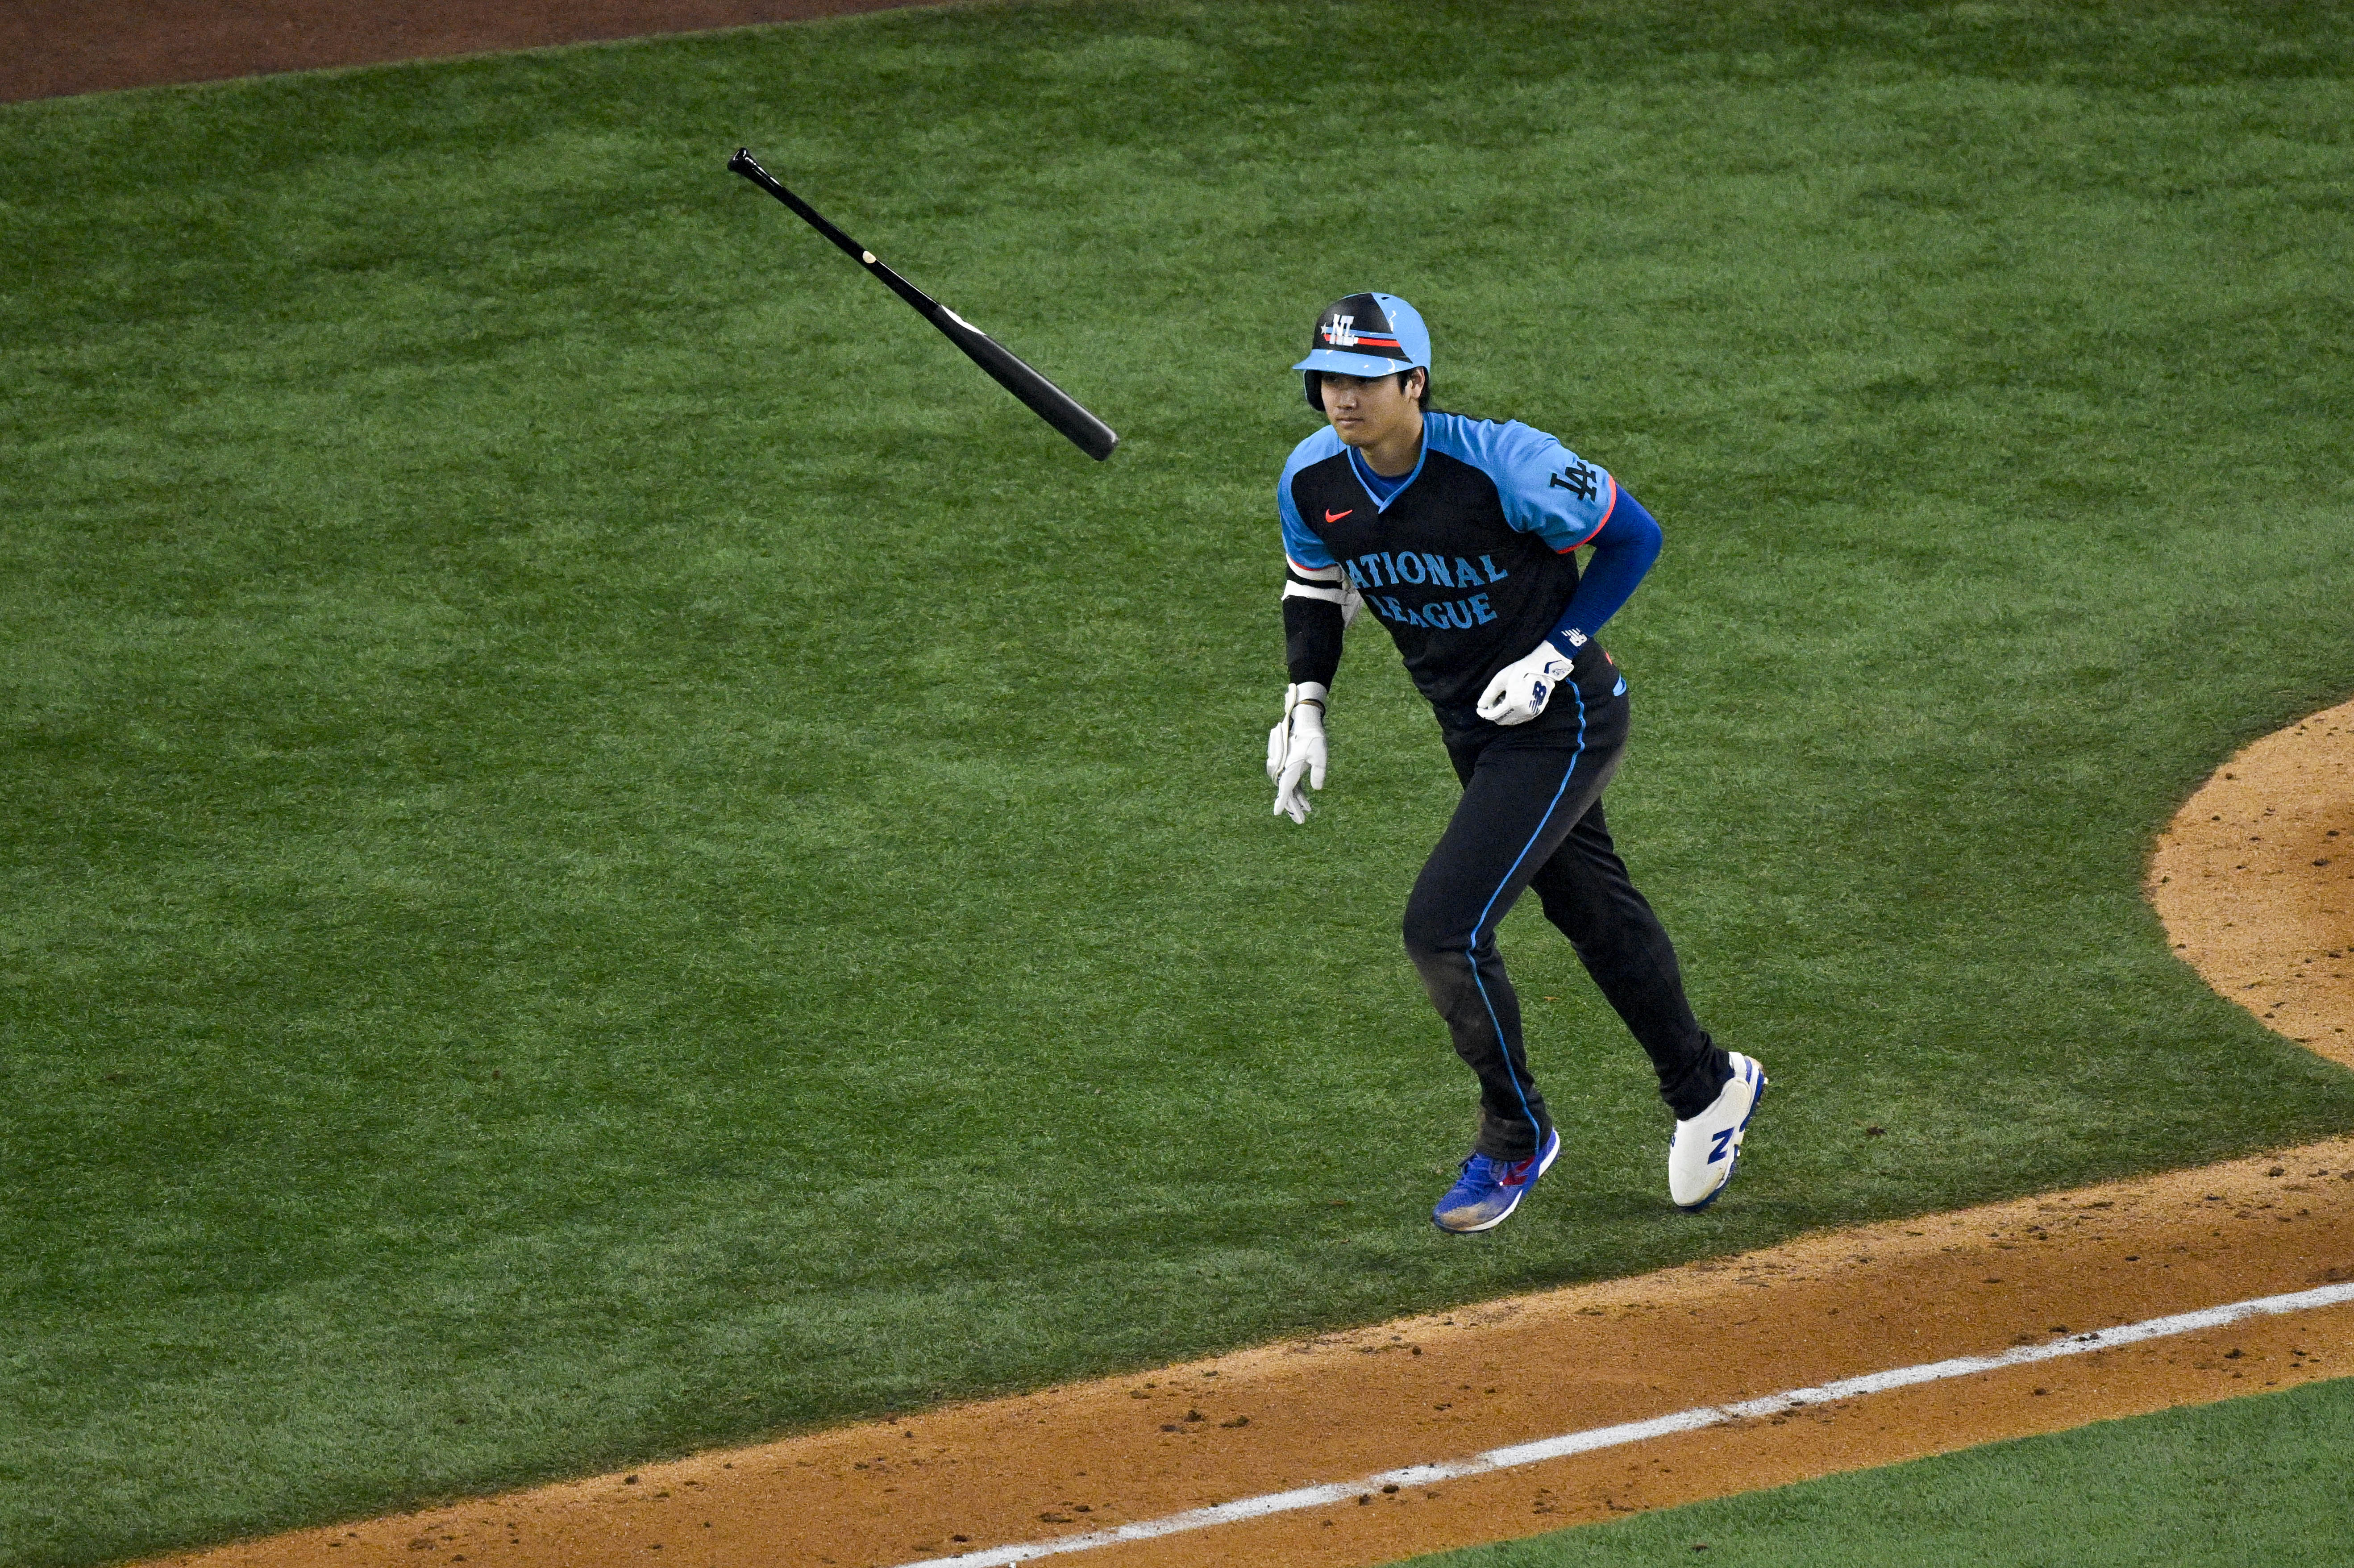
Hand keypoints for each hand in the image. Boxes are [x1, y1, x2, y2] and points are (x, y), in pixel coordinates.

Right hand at [1266, 682, 1327, 822]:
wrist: (1306, 721)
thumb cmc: (1314, 737)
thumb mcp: (1320, 755)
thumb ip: (1319, 772)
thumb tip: (1317, 789)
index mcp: (1290, 767)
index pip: (1285, 788)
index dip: (1281, 801)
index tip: (1277, 813)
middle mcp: (1286, 769)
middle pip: (1287, 792)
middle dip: (1293, 808)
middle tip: (1301, 822)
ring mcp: (1288, 768)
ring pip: (1291, 789)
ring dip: (1297, 801)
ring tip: (1307, 813)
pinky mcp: (1293, 766)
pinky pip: (1294, 784)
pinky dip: (1300, 793)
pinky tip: (1307, 804)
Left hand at [1476, 640, 1573, 725]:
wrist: (1542, 668)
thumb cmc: (1520, 671)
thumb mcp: (1500, 680)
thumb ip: (1489, 695)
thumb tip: (1481, 705)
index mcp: (1514, 704)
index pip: (1495, 715)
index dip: (1485, 713)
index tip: (1479, 709)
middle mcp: (1524, 712)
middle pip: (1503, 720)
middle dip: (1495, 713)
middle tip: (1492, 703)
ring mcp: (1532, 713)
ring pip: (1512, 720)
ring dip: (1504, 713)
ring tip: (1502, 700)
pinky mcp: (1537, 711)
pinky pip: (1520, 718)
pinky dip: (1513, 713)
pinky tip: (1511, 702)